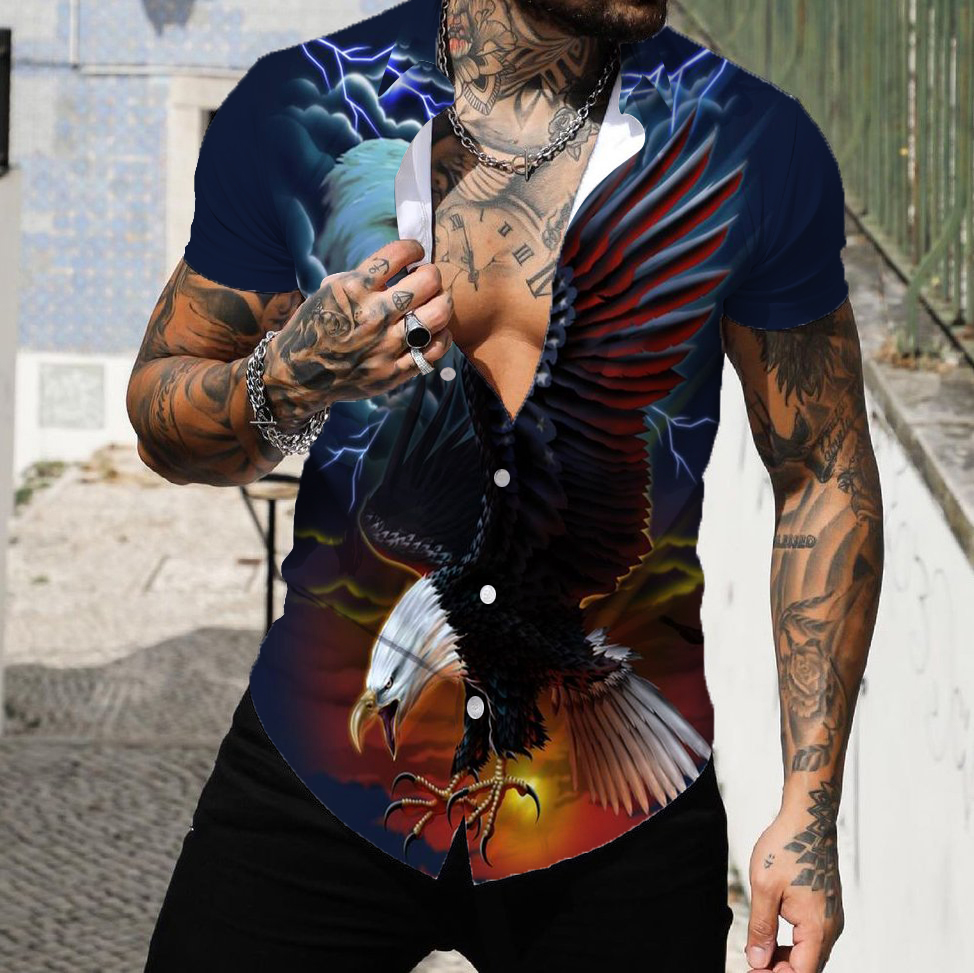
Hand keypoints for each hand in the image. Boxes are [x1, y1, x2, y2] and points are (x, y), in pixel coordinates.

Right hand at [260, 239, 453, 428]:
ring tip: (438, 301)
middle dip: (433, 274)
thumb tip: (394, 263)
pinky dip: (441, 338)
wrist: (298, 375)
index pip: (397, 255)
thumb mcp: (327, 292)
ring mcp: (384, 346)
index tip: (416, 252)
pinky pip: (432, 352)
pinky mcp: (392, 372)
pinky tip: (437, 332)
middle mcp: (372, 315)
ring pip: (436, 316)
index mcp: (353, 289)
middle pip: (426, 282)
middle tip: (429, 278)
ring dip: (443, 303)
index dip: (413, 248)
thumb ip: (359, 278)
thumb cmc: (316, 327)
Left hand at [744, 803, 844, 972]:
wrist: (807, 820)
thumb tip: (757, 961)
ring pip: (810, 953)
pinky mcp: (826, 908)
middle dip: (779, 970)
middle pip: (807, 967)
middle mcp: (830, 927)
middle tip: (752, 962)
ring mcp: (830, 917)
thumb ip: (761, 928)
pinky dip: (793, 944)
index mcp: (817, 928)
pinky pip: (812, 937)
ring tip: (758, 952)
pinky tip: (772, 936)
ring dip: (786, 959)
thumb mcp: (764, 888)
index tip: (752, 970)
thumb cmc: (786, 848)